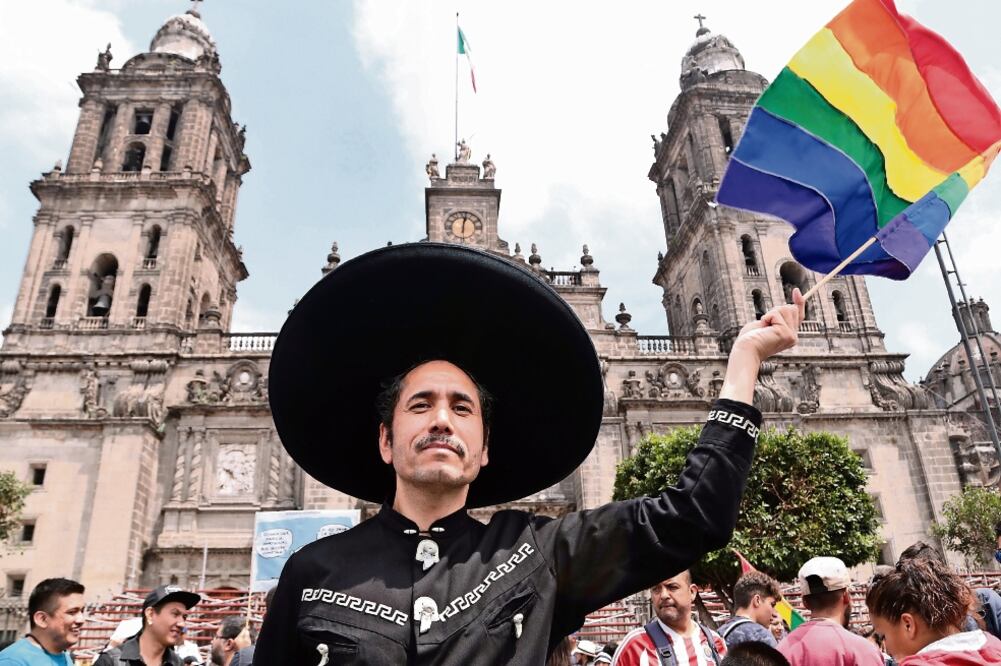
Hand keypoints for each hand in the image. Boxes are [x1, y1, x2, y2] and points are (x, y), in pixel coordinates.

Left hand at [719, 288, 805, 404]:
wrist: (745, 351)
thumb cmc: (750, 340)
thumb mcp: (764, 324)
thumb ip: (775, 317)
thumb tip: (784, 307)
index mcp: (789, 335)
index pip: (798, 315)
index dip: (799, 302)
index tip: (796, 290)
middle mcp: (793, 337)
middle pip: (791, 309)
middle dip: (776, 310)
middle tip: (765, 322)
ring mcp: (791, 336)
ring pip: (785, 309)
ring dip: (771, 314)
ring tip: (764, 327)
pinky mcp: (786, 333)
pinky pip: (776, 314)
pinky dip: (767, 317)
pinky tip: (763, 329)